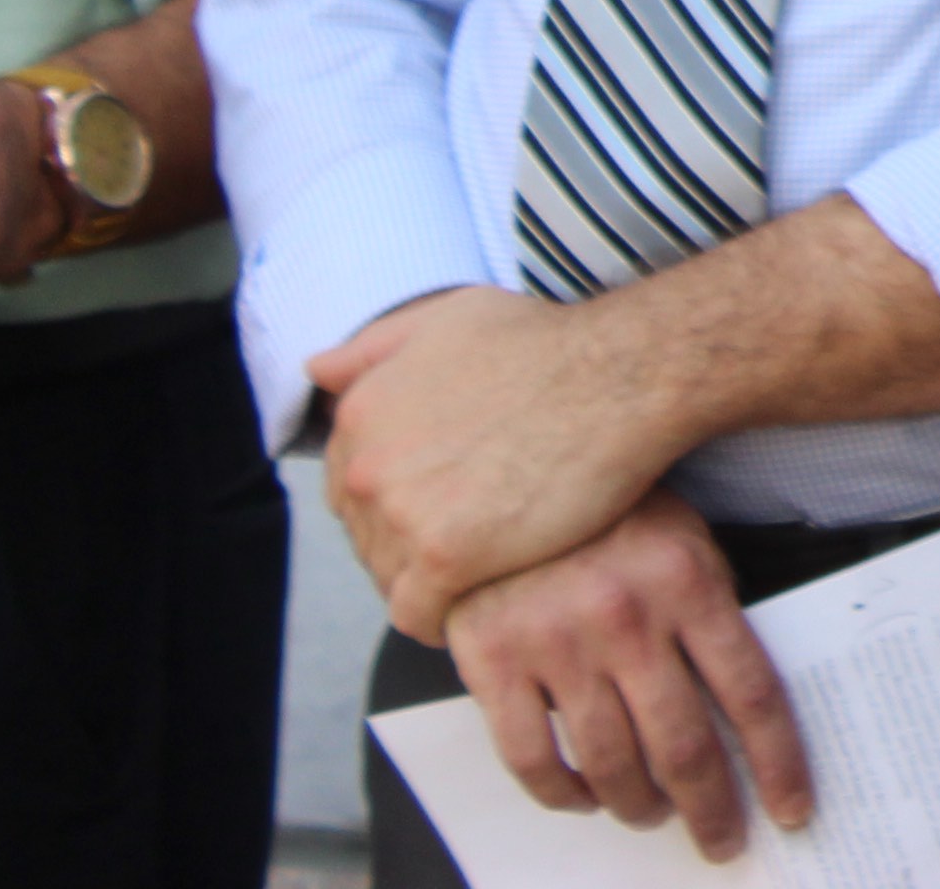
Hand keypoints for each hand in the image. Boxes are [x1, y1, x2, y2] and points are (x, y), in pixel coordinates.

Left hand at [316, 285, 694, 636]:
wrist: (622, 377)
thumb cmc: (549, 342)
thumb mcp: (451, 319)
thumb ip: (376, 347)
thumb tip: (317, 369)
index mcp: (361, 413)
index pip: (350, 485)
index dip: (395, 500)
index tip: (438, 506)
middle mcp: (369, 467)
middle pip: (367, 536)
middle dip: (407, 543)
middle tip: (466, 542)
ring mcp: (404, 515)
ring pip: (389, 577)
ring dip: (425, 582)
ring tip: (477, 574)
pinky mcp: (446, 559)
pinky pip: (417, 615)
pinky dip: (440, 620)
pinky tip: (471, 609)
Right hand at [445, 492, 812, 861]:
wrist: (496, 472)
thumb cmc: (606, 512)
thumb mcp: (680, 538)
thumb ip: (708, 610)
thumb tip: (746, 709)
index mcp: (688, 581)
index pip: (753, 694)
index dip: (779, 763)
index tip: (793, 809)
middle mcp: (626, 616)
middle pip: (685, 745)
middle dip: (712, 808)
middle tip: (723, 840)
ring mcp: (556, 642)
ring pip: (611, 762)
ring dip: (640, 805)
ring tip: (655, 816)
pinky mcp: (493, 661)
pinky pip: (532, 758)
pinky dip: (564, 794)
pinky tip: (584, 797)